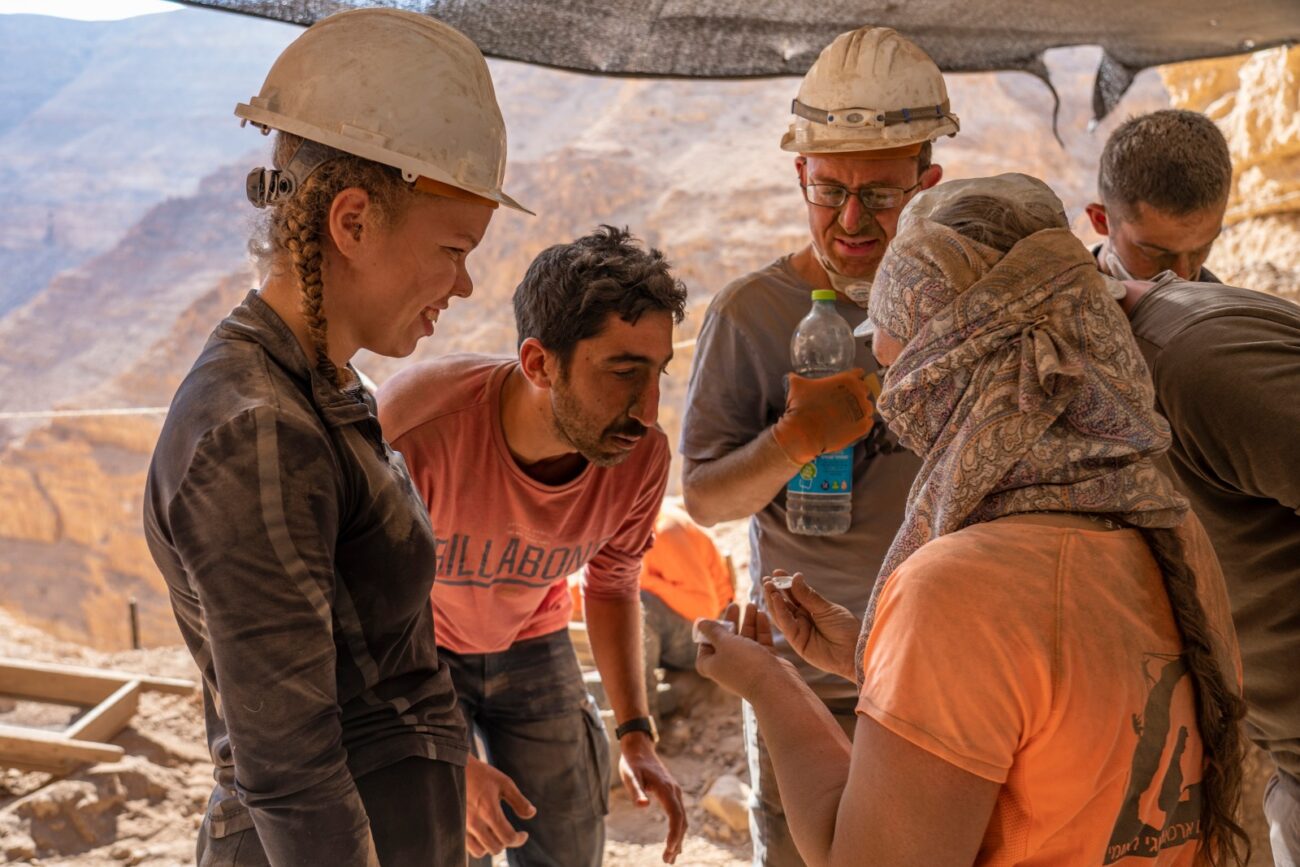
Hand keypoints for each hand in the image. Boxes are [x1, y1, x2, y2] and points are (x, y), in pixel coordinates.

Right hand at [464, 754, 536, 858]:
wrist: (453, 768)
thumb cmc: (480, 774)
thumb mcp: (504, 783)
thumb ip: (519, 801)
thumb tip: (531, 814)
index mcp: (489, 810)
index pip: (508, 837)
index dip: (519, 839)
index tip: (523, 834)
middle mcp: (474, 822)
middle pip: (495, 848)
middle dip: (506, 842)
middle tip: (511, 833)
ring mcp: (462, 826)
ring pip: (480, 851)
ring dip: (491, 845)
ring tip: (496, 833)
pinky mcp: (454, 827)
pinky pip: (467, 846)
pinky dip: (478, 844)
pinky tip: (483, 832)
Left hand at [619, 733, 686, 863]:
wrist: (639, 747)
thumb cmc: (632, 763)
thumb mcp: (630, 776)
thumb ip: (636, 791)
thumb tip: (642, 806)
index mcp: (666, 788)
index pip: (675, 815)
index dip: (674, 833)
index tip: (670, 849)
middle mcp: (674, 791)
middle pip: (681, 820)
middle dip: (677, 841)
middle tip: (667, 860)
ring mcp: (675, 792)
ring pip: (682, 818)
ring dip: (678, 838)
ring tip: (670, 857)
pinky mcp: (672, 793)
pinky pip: (679, 814)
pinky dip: (678, 829)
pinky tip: (674, 842)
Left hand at [696, 603, 794, 700]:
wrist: (775, 685)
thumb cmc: (745, 664)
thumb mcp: (724, 643)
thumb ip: (713, 631)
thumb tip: (701, 623)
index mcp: (713, 665)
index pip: (705, 648)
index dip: (707, 635)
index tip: (712, 621)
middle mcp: (729, 665)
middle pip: (727, 640)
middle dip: (731, 621)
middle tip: (735, 605)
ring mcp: (748, 663)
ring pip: (746, 638)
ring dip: (748, 621)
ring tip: (751, 605)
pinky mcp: (765, 661)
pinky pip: (761, 642)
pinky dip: (760, 628)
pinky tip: (761, 614)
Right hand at [763, 571, 860, 681]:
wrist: (856, 651)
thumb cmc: (846, 629)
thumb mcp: (827, 609)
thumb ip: (808, 596)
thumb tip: (795, 577)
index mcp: (811, 609)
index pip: (794, 594)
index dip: (785, 583)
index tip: (777, 571)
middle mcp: (802, 619)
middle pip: (784, 604)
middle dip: (774, 591)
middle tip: (767, 579)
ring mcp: (799, 630)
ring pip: (781, 614)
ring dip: (773, 600)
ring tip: (768, 586)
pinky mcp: (797, 642)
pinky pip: (786, 625)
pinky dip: (780, 612)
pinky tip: (776, 599)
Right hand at [772, 368, 874, 465]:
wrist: (803, 432)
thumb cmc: (801, 406)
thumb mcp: (796, 385)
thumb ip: (797, 378)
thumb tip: (791, 376)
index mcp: (847, 379)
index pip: (859, 373)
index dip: (853, 378)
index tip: (847, 384)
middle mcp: (859, 393)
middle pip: (865, 390)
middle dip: (858, 394)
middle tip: (845, 401)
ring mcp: (863, 410)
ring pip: (867, 407)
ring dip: (860, 410)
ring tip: (848, 415)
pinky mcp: (863, 427)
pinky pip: (868, 423)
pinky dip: (861, 424)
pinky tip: (851, 425)